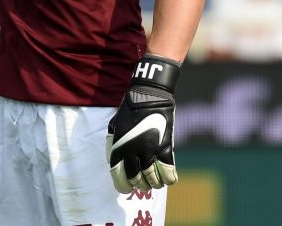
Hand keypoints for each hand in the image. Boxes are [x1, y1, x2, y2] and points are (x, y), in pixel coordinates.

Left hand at [106, 54, 179, 192]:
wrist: (148, 95)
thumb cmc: (130, 109)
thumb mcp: (114, 125)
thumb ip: (112, 144)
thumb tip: (112, 161)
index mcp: (118, 147)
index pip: (119, 177)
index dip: (124, 186)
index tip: (129, 187)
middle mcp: (132, 152)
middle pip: (136, 179)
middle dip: (140, 184)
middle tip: (144, 182)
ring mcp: (149, 150)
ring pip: (152, 178)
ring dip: (155, 183)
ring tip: (156, 181)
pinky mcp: (164, 146)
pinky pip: (168, 171)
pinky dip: (169, 178)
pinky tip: (169, 178)